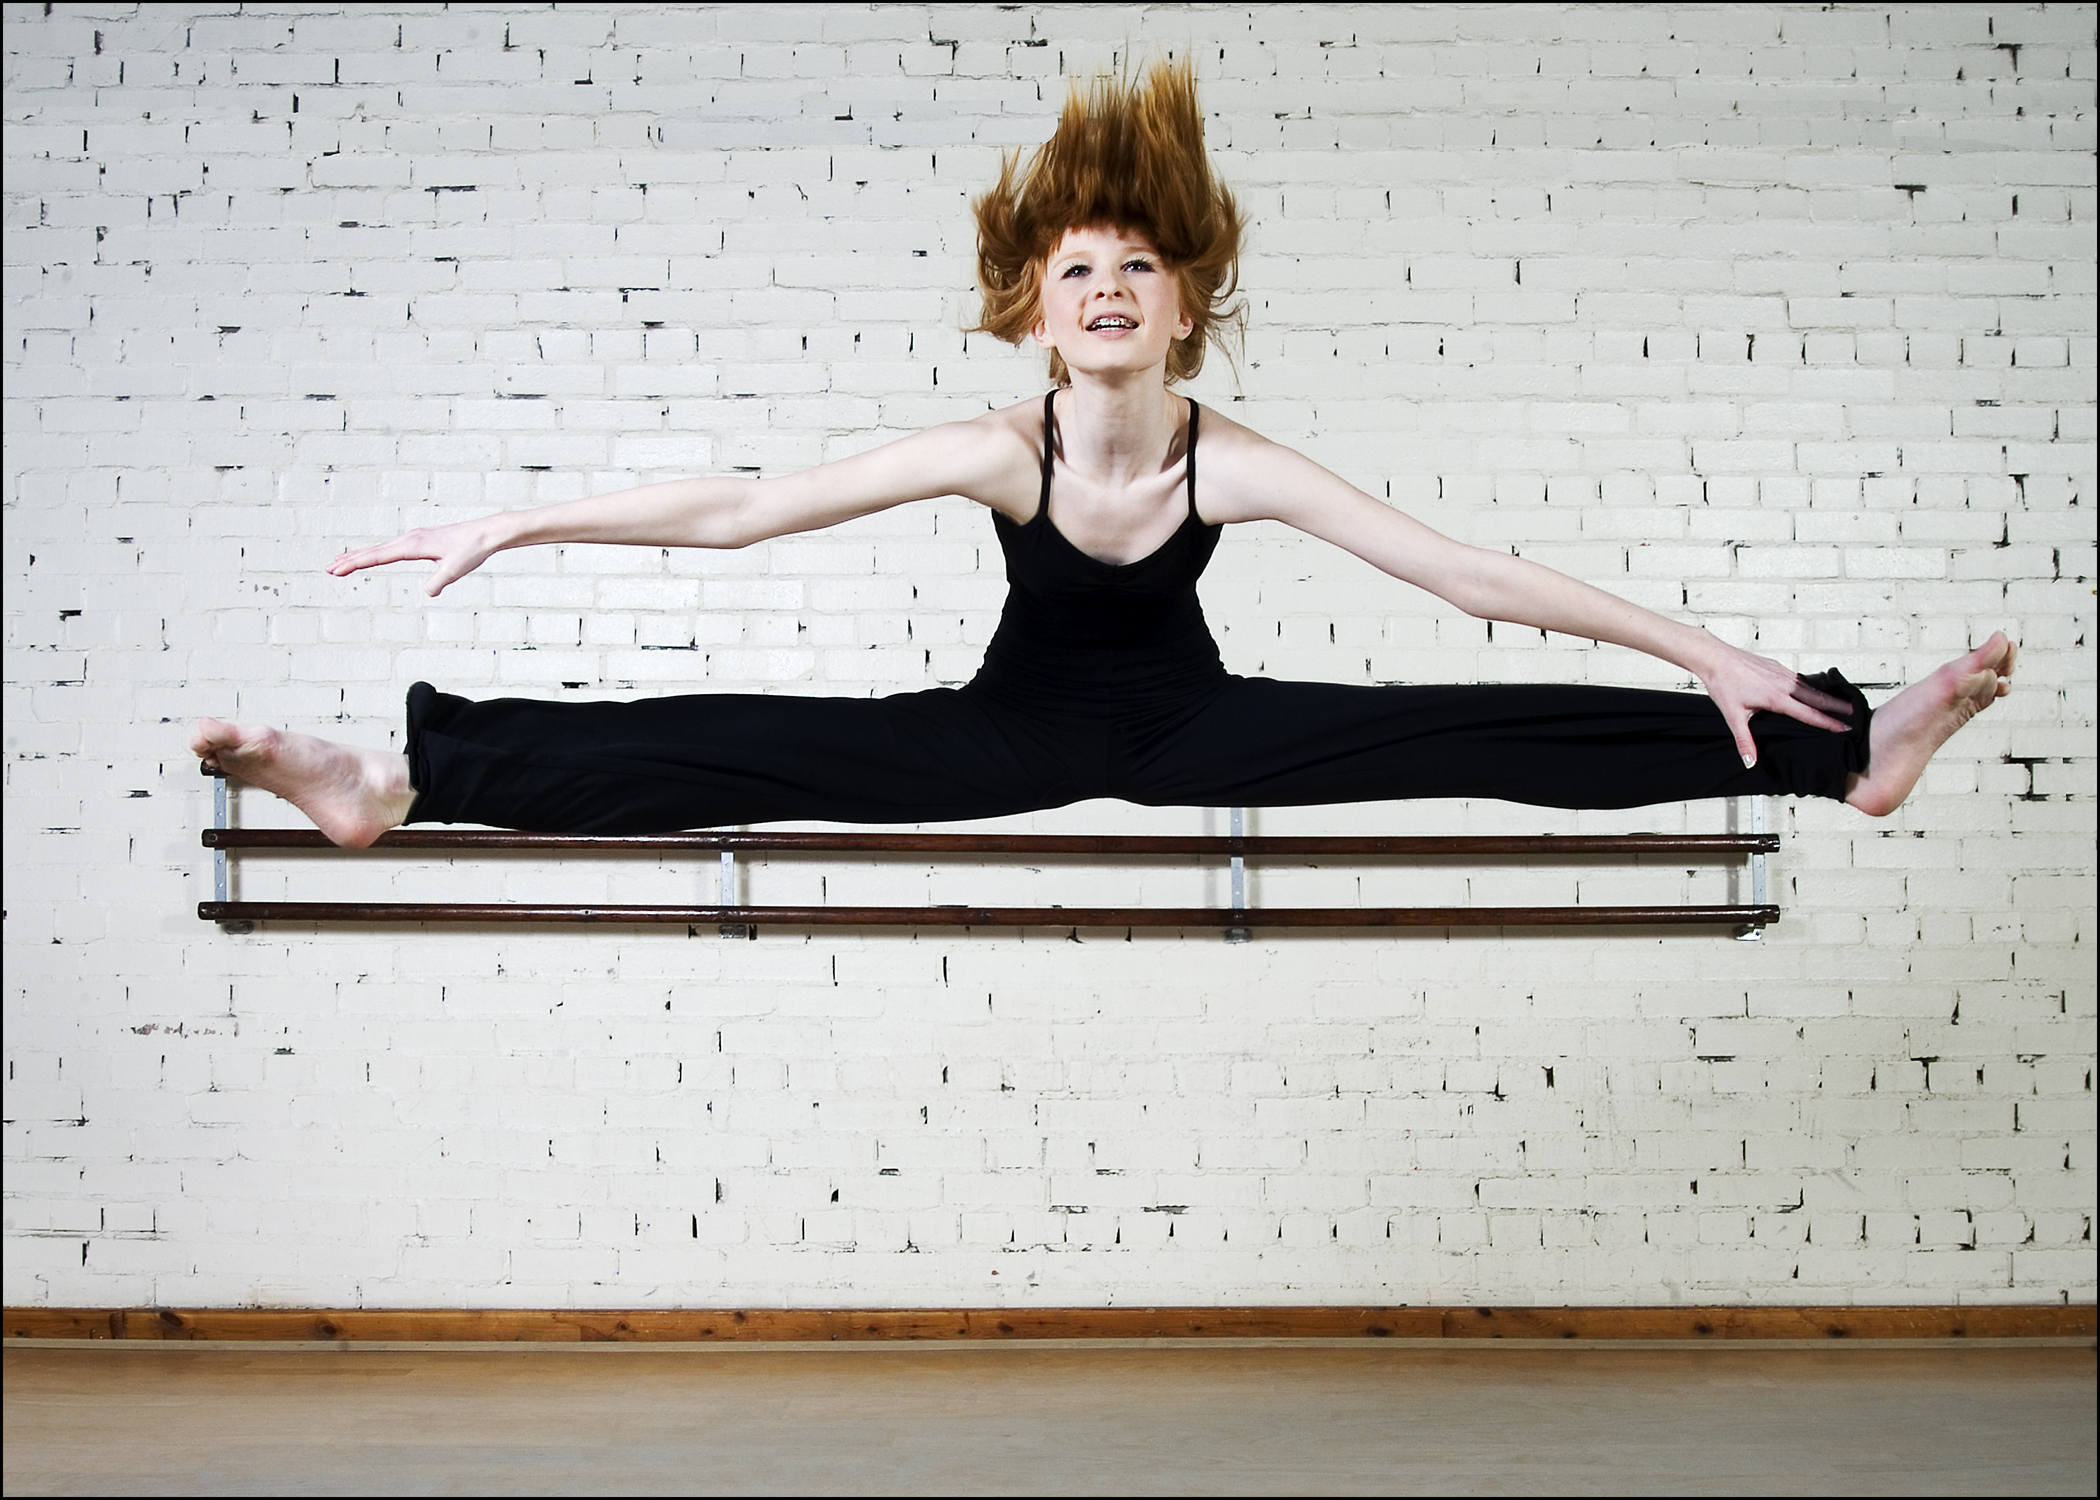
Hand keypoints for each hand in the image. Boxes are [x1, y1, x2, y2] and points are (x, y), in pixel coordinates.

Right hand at [328, 519, 502, 596]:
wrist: (486, 534)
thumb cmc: (471, 550)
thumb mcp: (455, 570)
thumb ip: (439, 582)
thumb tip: (428, 592)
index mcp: (413, 545)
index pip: (378, 556)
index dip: (356, 564)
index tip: (337, 570)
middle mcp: (409, 539)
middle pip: (373, 551)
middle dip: (349, 560)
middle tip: (328, 569)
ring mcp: (413, 538)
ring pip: (380, 548)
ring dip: (359, 555)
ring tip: (340, 563)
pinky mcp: (420, 541)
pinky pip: (391, 548)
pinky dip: (376, 553)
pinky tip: (373, 556)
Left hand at [1694, 640, 1853, 767]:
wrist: (1715, 658)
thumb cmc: (1723, 684)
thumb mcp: (1734, 716)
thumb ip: (1744, 740)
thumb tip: (1750, 761)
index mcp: (1776, 697)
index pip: (1809, 713)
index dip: (1828, 722)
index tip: (1844, 727)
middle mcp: (1784, 684)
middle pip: (1817, 697)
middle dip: (1838, 706)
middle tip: (1855, 714)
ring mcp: (1782, 673)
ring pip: (1810, 686)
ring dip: (1826, 695)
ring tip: (1841, 703)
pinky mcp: (1778, 667)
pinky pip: (1800, 678)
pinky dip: (1812, 686)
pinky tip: (1814, 691)